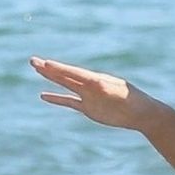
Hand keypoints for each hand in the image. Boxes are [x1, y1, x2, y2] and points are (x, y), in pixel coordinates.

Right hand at [30, 56, 146, 129]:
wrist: (142, 113)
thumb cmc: (134, 102)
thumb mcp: (121, 95)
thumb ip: (107, 89)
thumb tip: (96, 83)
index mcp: (96, 80)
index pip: (74, 73)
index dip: (59, 69)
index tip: (45, 63)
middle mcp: (89, 85)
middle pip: (65, 76)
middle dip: (49, 69)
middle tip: (32, 60)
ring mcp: (88, 96)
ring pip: (65, 85)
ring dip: (51, 78)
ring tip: (37, 70)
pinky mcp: (89, 108)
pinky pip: (69, 102)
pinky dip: (57, 98)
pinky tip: (43, 95)